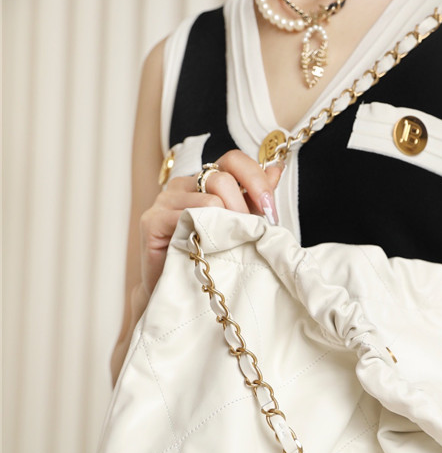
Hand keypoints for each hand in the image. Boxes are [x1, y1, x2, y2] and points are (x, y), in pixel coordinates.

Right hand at [139, 149, 283, 298]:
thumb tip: (276, 169)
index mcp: (203, 181)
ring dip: (227, 226)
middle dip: (245, 208)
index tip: (270, 208)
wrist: (177, 292)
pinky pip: (189, 217)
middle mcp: (183, 185)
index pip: (232, 160)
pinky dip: (206, 233)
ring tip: (230, 246)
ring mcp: (165, 200)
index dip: (255, 179)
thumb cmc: (206, 259)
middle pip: (223, 179)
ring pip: (209, 199)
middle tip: (252, 234)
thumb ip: (253, 198)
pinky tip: (209, 249)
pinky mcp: (153, 220)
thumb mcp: (237, 225)